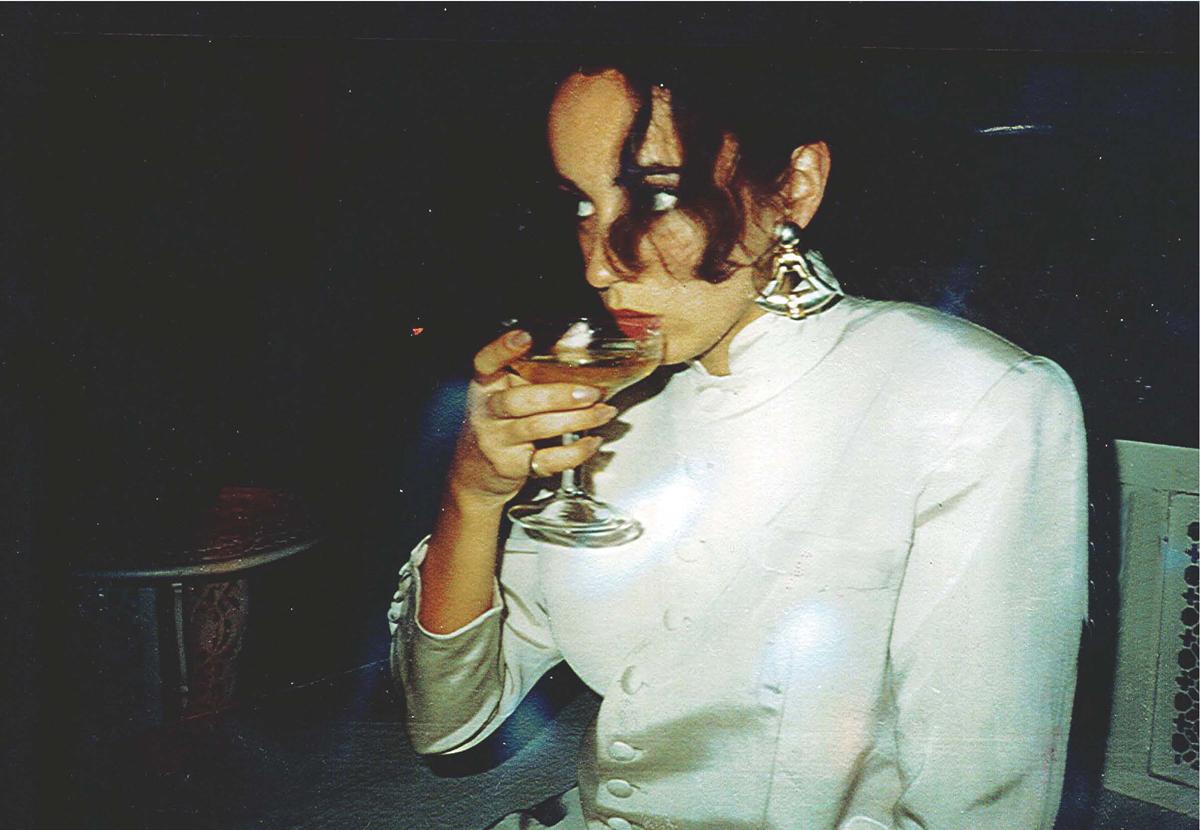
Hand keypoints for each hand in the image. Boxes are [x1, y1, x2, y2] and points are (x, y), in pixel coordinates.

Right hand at [448, 329, 618, 505]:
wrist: (477, 471)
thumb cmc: (500, 422)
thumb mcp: (507, 393)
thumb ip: (535, 370)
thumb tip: (577, 338)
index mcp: (485, 386)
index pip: (485, 363)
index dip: (502, 349)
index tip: (524, 336)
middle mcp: (486, 412)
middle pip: (517, 401)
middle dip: (558, 395)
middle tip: (591, 392)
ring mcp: (496, 441)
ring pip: (537, 428)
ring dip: (577, 420)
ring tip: (603, 412)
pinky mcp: (512, 466)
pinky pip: (547, 461)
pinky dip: (575, 452)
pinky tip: (592, 441)